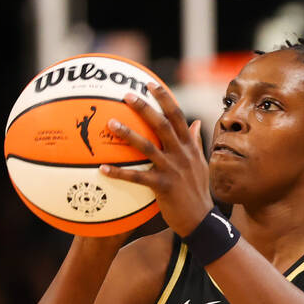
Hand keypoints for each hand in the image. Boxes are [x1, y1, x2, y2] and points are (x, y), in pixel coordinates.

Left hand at [100, 82, 213, 237]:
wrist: (201, 219)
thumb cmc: (197, 191)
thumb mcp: (200, 163)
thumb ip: (196, 142)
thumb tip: (196, 122)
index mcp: (189, 146)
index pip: (177, 116)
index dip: (165, 98)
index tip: (151, 83)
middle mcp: (182, 154)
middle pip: (162, 125)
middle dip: (145, 108)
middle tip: (126, 95)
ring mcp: (173, 170)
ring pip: (148, 147)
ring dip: (128, 134)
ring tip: (110, 124)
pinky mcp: (163, 187)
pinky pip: (138, 177)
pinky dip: (119, 173)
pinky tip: (102, 169)